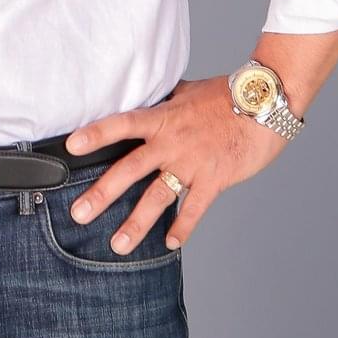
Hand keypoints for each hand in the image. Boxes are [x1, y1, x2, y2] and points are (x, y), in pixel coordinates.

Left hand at [64, 75, 284, 253]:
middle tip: (78, 214)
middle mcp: (172, 141)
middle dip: (102, 193)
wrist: (266, 104)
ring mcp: (192, 163)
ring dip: (136, 223)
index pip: (122, 124)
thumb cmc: (228, 95)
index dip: (96, 134)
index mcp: (163, 117)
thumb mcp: (188, 92)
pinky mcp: (214, 179)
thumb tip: (146, 96)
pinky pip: (194, 209)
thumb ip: (165, 101)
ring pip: (158, 197)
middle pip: (130, 169)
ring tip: (117, 245)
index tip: (71, 146)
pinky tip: (170, 243)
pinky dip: (183, 227)